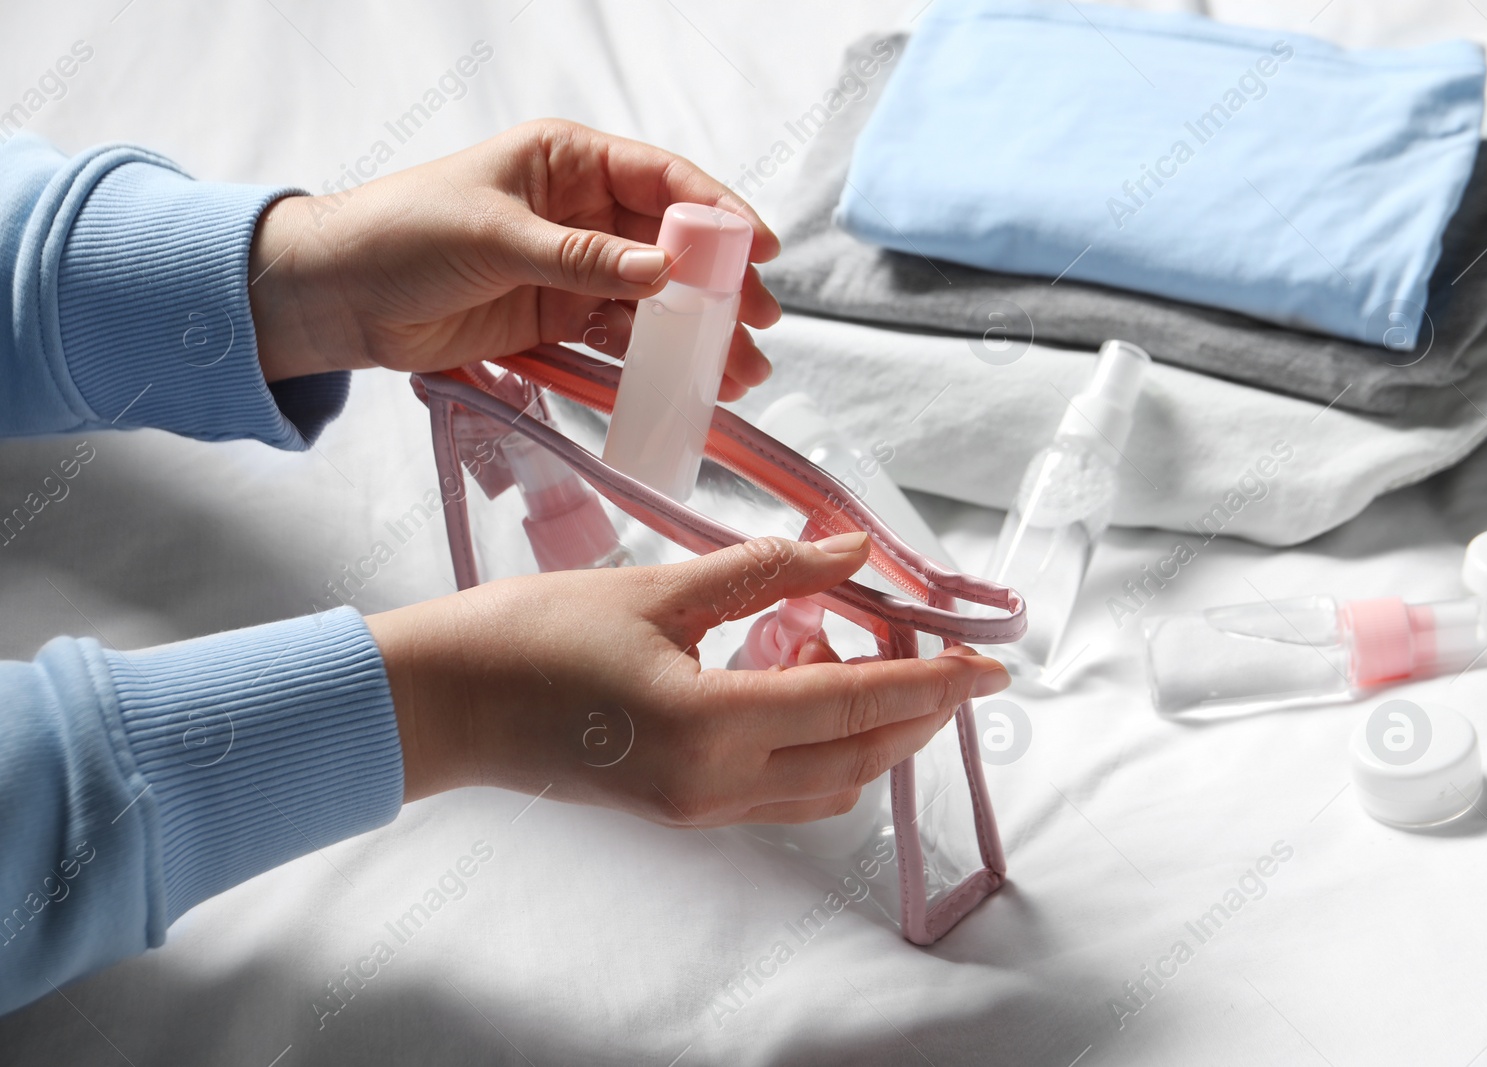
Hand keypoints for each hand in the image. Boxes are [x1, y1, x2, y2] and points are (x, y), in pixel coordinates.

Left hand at [248, 119, 781, 399]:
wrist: (337, 297)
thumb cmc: (402, 236)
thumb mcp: (496, 237)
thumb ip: (582, 257)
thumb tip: (664, 270)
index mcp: (565, 161)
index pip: (660, 178)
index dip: (717, 211)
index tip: (760, 250)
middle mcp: (578, 208)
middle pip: (670, 242)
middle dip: (719, 283)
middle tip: (762, 323)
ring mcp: (572, 266)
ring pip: (653, 297)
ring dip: (696, 331)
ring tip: (740, 370)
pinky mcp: (556, 316)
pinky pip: (620, 335)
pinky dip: (654, 358)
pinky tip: (688, 381)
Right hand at [366, 533, 1010, 824]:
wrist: (443, 703)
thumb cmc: (530, 637)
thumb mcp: (658, 589)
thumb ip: (766, 571)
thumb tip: (850, 551)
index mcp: (712, 725)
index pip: (858, 705)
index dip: (934, 684)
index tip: (989, 665)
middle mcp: (716, 784)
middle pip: (858, 758)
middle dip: (916, 711)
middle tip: (933, 652)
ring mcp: (698, 806)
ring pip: (826, 784)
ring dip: (865, 730)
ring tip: (848, 651)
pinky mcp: (681, 807)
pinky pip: (782, 790)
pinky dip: (817, 745)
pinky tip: (798, 680)